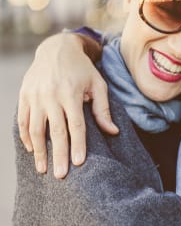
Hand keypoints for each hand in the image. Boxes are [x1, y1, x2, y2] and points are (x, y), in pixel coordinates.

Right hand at [18, 33, 118, 177]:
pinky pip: (23, 120)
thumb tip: (113, 132)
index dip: (77, 145)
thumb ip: (103, 109)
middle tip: (60, 176)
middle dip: (58, 155)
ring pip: (36, 129)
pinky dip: (26, 136)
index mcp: (72, 93)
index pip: (76, 125)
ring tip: (43, 169)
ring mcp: (35, 96)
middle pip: (56, 131)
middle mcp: (52, 96)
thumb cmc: (82, 69)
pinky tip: (31, 150)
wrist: (56, 49)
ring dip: (39, 151)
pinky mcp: (24, 96)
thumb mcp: (98, 84)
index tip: (78, 163)